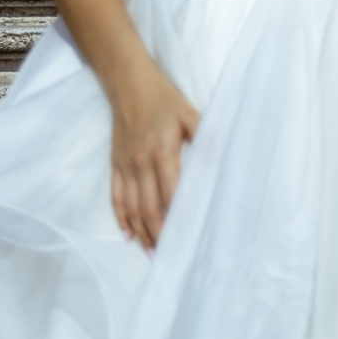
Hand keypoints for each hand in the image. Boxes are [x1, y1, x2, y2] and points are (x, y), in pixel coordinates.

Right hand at [106, 59, 200, 248]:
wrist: (128, 84)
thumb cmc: (164, 99)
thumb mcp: (191, 113)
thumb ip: (206, 135)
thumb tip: (222, 158)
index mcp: (163, 151)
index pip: (170, 192)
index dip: (176, 216)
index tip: (185, 236)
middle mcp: (141, 162)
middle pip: (148, 206)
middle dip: (158, 233)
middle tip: (166, 254)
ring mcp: (125, 165)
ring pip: (130, 205)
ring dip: (140, 230)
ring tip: (149, 251)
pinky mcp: (115, 163)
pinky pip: (115, 195)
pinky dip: (120, 216)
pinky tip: (127, 233)